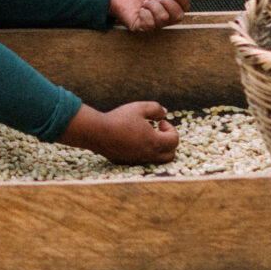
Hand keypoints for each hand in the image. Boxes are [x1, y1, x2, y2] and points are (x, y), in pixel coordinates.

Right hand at [61, 100, 178, 164]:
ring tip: (147, 135)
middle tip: (158, 131)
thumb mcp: (139, 107)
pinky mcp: (127, 162)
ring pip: (157, 159)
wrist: (96, 132)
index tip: (159, 122)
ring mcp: (137, 160)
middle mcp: (148, 154)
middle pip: (170, 155)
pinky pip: (143, 160)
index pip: (174, 140)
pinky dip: (145, 152)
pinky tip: (133, 140)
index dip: (171, 129)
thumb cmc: (119, 118)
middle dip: (168, 142)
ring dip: (157, 148)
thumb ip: (156, 109)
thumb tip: (165, 114)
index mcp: (154, 142)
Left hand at [110, 0, 191, 33]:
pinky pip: (151, 23)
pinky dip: (145, 13)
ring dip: (154, 6)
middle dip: (168, 3)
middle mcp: (165, 17)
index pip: (185, 7)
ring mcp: (154, 24)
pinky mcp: (143, 28)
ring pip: (164, 18)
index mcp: (170, 5)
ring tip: (145, 2)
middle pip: (178, 16)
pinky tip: (140, 10)